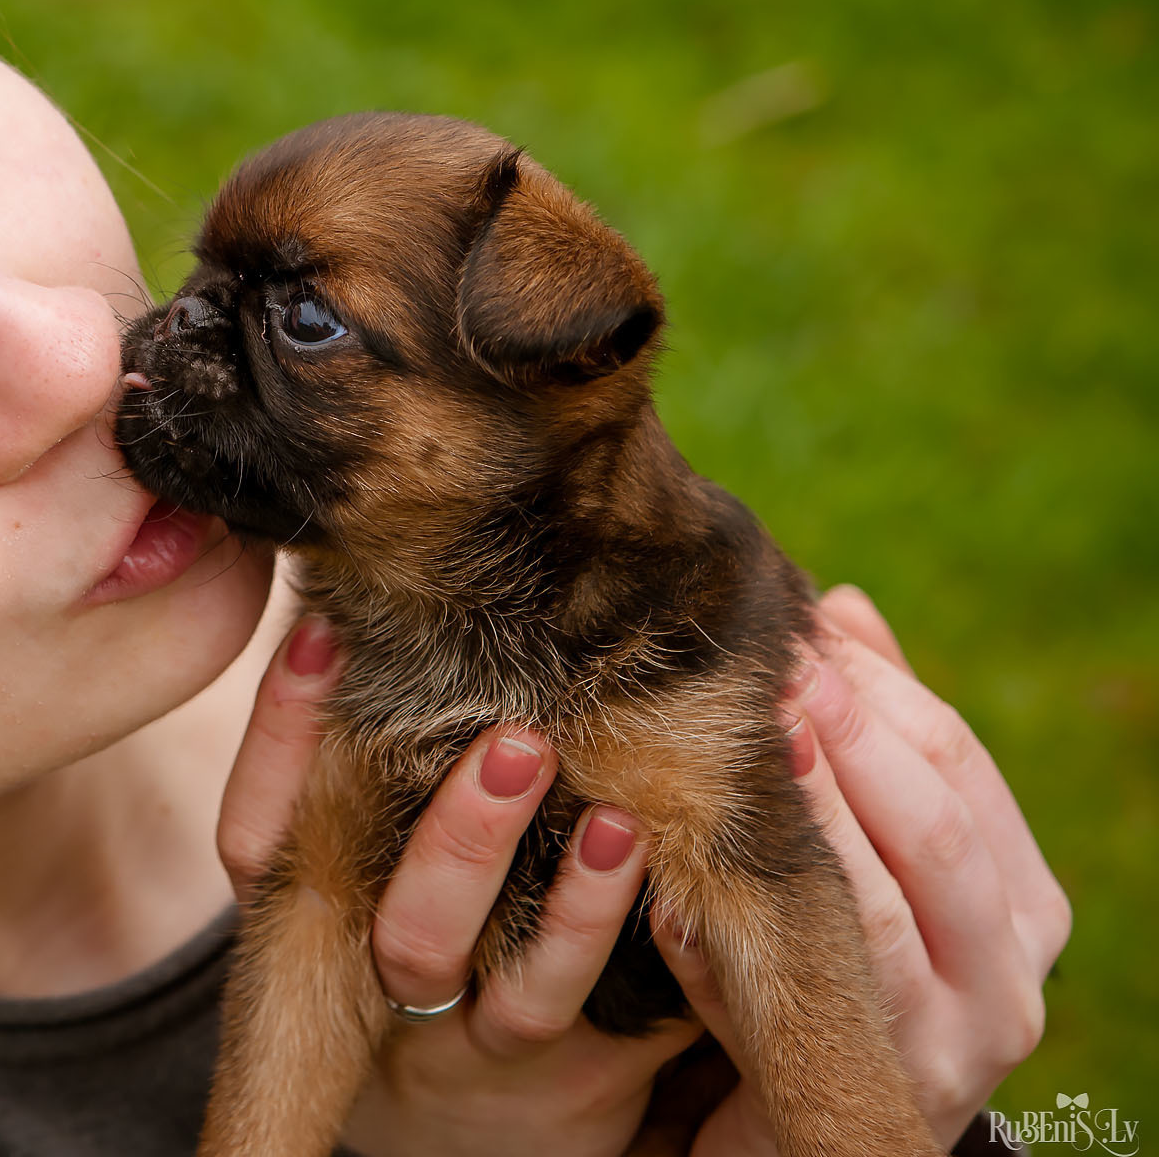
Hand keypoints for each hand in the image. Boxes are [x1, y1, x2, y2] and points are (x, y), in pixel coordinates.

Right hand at [218, 617, 704, 1156]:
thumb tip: (349, 583)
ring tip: (617, 825)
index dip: (284, 738)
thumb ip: (363, 731)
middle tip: (517, 744)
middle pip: (405, 932)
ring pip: (519, 994)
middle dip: (460, 841)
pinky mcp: (578, 1071)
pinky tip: (663, 871)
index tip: (323, 633)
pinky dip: (636, 945)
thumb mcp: (363, 838)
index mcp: (317, 916)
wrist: (492, 1105)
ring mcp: (487, 1040)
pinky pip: (611, 1023)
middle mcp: (389, 985)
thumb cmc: (429, 907)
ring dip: (576, 910)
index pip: (264, 837)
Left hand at [654, 586, 1069, 1154]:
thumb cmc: (843, 956)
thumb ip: (870, 740)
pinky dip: (753, 927)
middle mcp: (1013, 966)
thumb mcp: (866, 849)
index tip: (803, 623)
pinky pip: (816, 988)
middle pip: (937, 827)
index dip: (880, 687)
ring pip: (883, 909)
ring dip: (815, 818)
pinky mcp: (887, 1083)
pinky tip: (693, 876)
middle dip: (855, 740)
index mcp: (1019, 892)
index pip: (957, 761)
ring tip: (755, 746)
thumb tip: (841, 607)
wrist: (813, 1121)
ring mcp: (959, 1034)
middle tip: (776, 669)